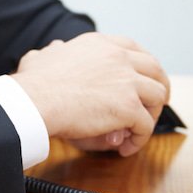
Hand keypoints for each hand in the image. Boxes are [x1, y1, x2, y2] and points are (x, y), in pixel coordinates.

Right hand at [12, 32, 169, 156]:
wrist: (34, 100)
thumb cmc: (32, 83)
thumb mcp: (42, 57)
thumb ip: (53, 51)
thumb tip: (55, 47)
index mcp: (100, 43)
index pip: (134, 48)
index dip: (143, 66)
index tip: (143, 79)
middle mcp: (118, 57)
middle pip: (155, 69)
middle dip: (159, 87)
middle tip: (153, 105)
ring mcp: (126, 81)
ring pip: (158, 96)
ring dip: (151, 114)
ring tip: (137, 130)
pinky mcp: (128, 107)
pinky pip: (146, 126)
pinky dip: (139, 139)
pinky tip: (124, 148)